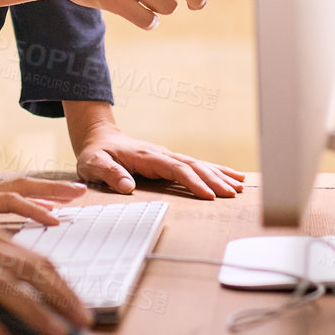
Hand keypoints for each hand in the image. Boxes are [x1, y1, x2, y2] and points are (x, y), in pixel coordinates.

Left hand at [66, 103, 243, 199]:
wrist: (99, 139)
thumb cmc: (96, 154)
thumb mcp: (94, 164)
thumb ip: (109, 173)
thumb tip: (127, 186)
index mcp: (146, 156)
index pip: (176, 169)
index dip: (193, 182)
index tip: (209, 195)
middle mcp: (161, 154)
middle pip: (193, 166)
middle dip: (214, 179)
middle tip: (233, 194)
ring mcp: (167, 156)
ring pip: (198, 164)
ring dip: (219, 175)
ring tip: (240, 186)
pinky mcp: (169, 160)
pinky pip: (195, 165)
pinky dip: (214, 170)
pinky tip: (231, 176)